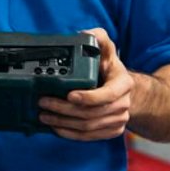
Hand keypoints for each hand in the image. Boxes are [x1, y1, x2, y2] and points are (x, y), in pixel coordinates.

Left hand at [39, 26, 134, 140]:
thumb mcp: (107, 51)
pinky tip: (56, 127)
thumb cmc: (110, 70)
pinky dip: (70, 134)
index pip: (107, 95)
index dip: (88, 97)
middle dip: (64, 109)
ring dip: (63, 122)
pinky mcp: (111, 131)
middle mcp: (123, 104)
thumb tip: (85, 33)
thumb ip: (99, 39)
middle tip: (44, 103)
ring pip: (88, 126)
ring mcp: (118, 120)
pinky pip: (89, 137)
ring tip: (44, 115)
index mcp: (123, 84)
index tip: (69, 94)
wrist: (125, 92)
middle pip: (91, 113)